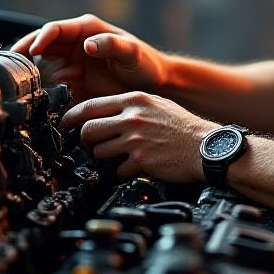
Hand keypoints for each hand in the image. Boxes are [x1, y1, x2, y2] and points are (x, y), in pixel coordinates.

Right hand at [11, 14, 168, 102]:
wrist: (154, 86)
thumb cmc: (146, 64)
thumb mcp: (132, 52)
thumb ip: (112, 45)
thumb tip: (87, 45)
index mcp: (86, 30)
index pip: (54, 30)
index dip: (40, 38)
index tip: (32, 51)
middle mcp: (75, 45)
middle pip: (40, 46)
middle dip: (25, 54)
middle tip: (12, 68)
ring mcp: (72, 64)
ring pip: (43, 66)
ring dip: (37, 75)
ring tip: (35, 86)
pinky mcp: (73, 84)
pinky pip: (53, 86)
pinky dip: (47, 91)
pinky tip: (47, 98)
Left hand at [61, 92, 215, 181]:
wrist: (208, 148)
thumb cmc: (184, 128)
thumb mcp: (157, 105)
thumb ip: (130, 108)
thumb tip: (104, 116)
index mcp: (134, 100)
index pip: (89, 106)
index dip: (71, 119)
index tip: (66, 127)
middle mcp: (132, 118)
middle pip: (88, 130)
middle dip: (85, 143)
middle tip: (91, 148)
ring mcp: (136, 139)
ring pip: (99, 152)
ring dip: (104, 159)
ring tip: (118, 159)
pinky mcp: (141, 160)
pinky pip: (117, 170)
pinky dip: (121, 172)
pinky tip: (134, 168)